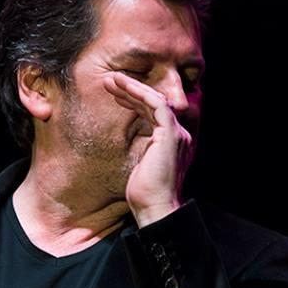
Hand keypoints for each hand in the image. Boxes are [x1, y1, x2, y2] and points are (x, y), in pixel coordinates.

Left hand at [104, 71, 194, 226]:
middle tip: (110, 81)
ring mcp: (176, 134)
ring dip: (133, 87)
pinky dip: (141, 93)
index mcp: (170, 143)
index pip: (153, 113)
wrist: (155, 208)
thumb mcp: (138, 166)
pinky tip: (124, 87)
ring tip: (113, 79)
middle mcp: (178, 135)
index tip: (115, 94)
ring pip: (155, 100)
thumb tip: (126, 141)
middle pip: (154, 104)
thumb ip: (139, 149)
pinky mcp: (171, 135)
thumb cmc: (144, 195)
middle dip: (131, 91)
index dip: (134, 101)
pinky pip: (157, 105)